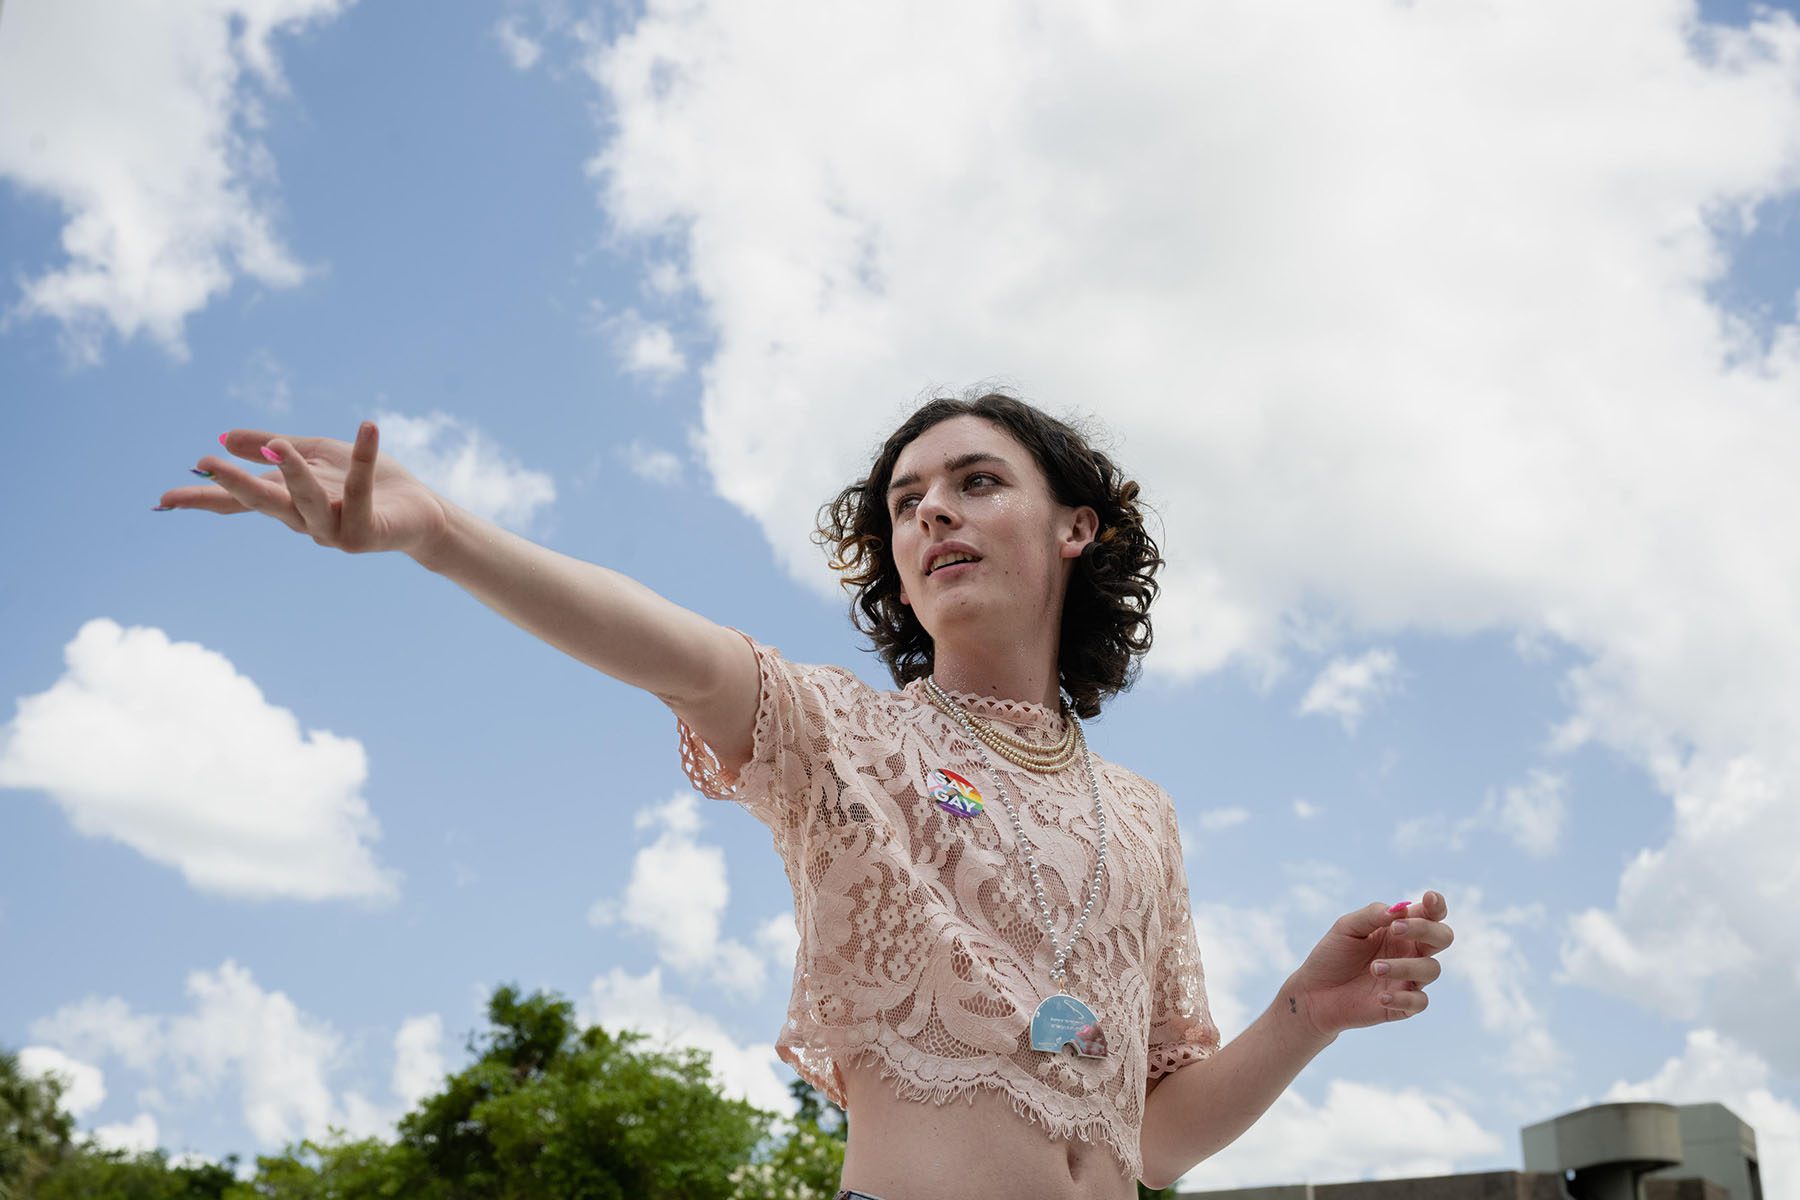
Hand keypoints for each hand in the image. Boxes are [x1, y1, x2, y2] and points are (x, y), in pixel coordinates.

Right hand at [157, 422, 449, 559]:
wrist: (420, 511)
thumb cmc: (370, 483)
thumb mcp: (316, 455)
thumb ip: (273, 447)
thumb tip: (223, 437)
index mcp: (287, 501)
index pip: (238, 502)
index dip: (203, 498)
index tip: (162, 499)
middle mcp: (304, 520)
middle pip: (264, 504)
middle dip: (235, 485)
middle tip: (207, 464)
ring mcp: (334, 530)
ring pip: (307, 502)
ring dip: (294, 473)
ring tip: (282, 446)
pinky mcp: (366, 531)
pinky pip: (361, 490)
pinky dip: (364, 457)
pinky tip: (367, 426)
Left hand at [1288, 891, 1452, 1037]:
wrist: (1315, 992)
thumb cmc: (1333, 955)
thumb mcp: (1346, 928)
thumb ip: (1372, 914)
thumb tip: (1400, 909)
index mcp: (1400, 929)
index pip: (1431, 915)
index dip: (1437, 905)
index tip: (1429, 899)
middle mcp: (1410, 952)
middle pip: (1443, 937)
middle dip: (1425, 930)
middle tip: (1396, 929)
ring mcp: (1409, 979)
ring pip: (1432, 969)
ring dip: (1405, 965)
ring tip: (1373, 968)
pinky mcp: (1404, 1006)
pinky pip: (1420, 1001)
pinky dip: (1403, 998)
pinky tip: (1380, 997)